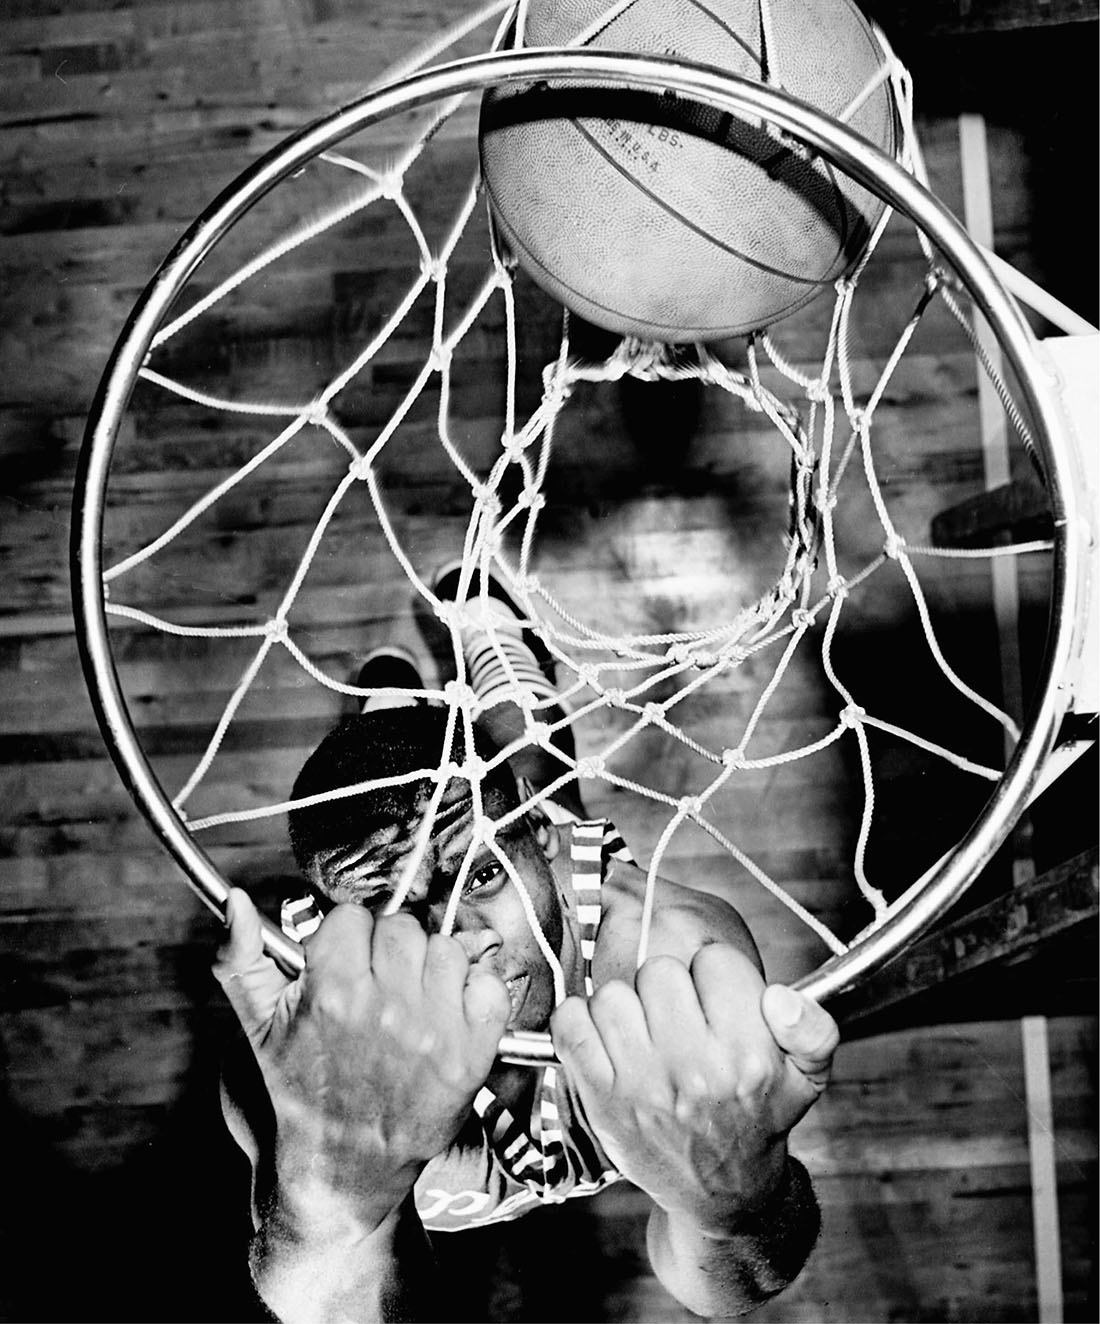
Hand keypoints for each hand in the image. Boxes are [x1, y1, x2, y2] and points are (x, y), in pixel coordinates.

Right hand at [213, 888, 510, 1222]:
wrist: (346, 1165)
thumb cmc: (304, 1092)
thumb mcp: (259, 1026)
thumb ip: (241, 956)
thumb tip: (236, 902)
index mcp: (333, 992)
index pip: (353, 916)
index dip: (347, 938)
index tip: (346, 964)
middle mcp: (387, 1007)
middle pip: (402, 926)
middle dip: (389, 950)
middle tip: (379, 985)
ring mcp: (434, 1029)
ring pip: (446, 948)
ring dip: (432, 969)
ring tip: (412, 1002)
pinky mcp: (473, 1053)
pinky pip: (490, 984)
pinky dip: (476, 994)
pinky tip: (450, 1016)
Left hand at [550, 945, 832, 1232]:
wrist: (722, 1192)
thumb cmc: (758, 1120)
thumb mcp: (808, 1078)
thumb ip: (814, 1028)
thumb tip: (781, 997)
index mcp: (747, 1058)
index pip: (716, 961)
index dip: (717, 973)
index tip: (718, 999)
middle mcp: (693, 1071)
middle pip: (660, 969)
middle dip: (671, 986)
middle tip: (682, 1017)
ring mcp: (641, 1085)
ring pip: (614, 992)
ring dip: (628, 1004)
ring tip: (647, 1030)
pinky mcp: (601, 1098)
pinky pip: (571, 1023)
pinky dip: (581, 1020)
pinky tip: (608, 1037)